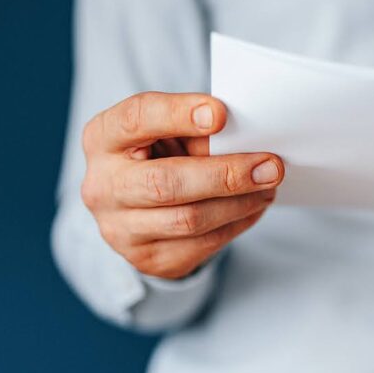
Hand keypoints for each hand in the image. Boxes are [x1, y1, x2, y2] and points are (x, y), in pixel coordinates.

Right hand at [80, 92, 282, 278]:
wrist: (136, 207)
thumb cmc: (158, 154)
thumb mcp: (168, 132)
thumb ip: (197, 131)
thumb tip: (249, 139)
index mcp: (102, 139)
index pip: (136, 120)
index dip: (178, 114)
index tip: (221, 113)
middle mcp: (103, 186)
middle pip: (165, 182)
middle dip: (226, 174)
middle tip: (270, 166)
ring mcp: (120, 229)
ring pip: (189, 219)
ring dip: (239, 202)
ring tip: (269, 185)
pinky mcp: (147, 259)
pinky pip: (202, 244)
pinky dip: (237, 223)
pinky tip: (254, 206)